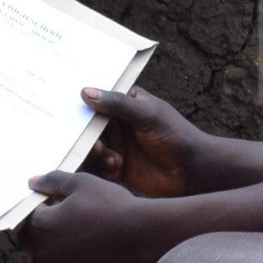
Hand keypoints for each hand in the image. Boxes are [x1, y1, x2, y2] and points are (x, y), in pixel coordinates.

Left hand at [13, 170, 170, 262]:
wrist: (144, 235)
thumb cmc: (112, 204)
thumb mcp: (81, 183)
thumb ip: (52, 181)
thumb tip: (31, 182)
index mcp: (41, 226)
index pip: (27, 217)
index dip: (41, 209)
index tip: (59, 204)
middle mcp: (45, 254)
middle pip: (31, 242)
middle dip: (42, 231)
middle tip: (67, 221)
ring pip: (45, 262)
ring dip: (53, 251)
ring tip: (79, 237)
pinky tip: (88, 254)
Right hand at [81, 87, 214, 197]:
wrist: (193, 171)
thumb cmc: (176, 136)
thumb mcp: (147, 115)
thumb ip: (117, 104)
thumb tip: (85, 92)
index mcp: (125, 104)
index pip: (96, 100)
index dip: (82, 105)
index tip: (69, 112)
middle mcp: (117, 124)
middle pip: (88, 127)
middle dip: (86, 135)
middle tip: (97, 143)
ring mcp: (117, 146)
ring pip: (90, 148)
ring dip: (95, 154)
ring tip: (111, 158)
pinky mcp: (117, 169)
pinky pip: (97, 168)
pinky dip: (101, 168)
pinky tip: (116, 167)